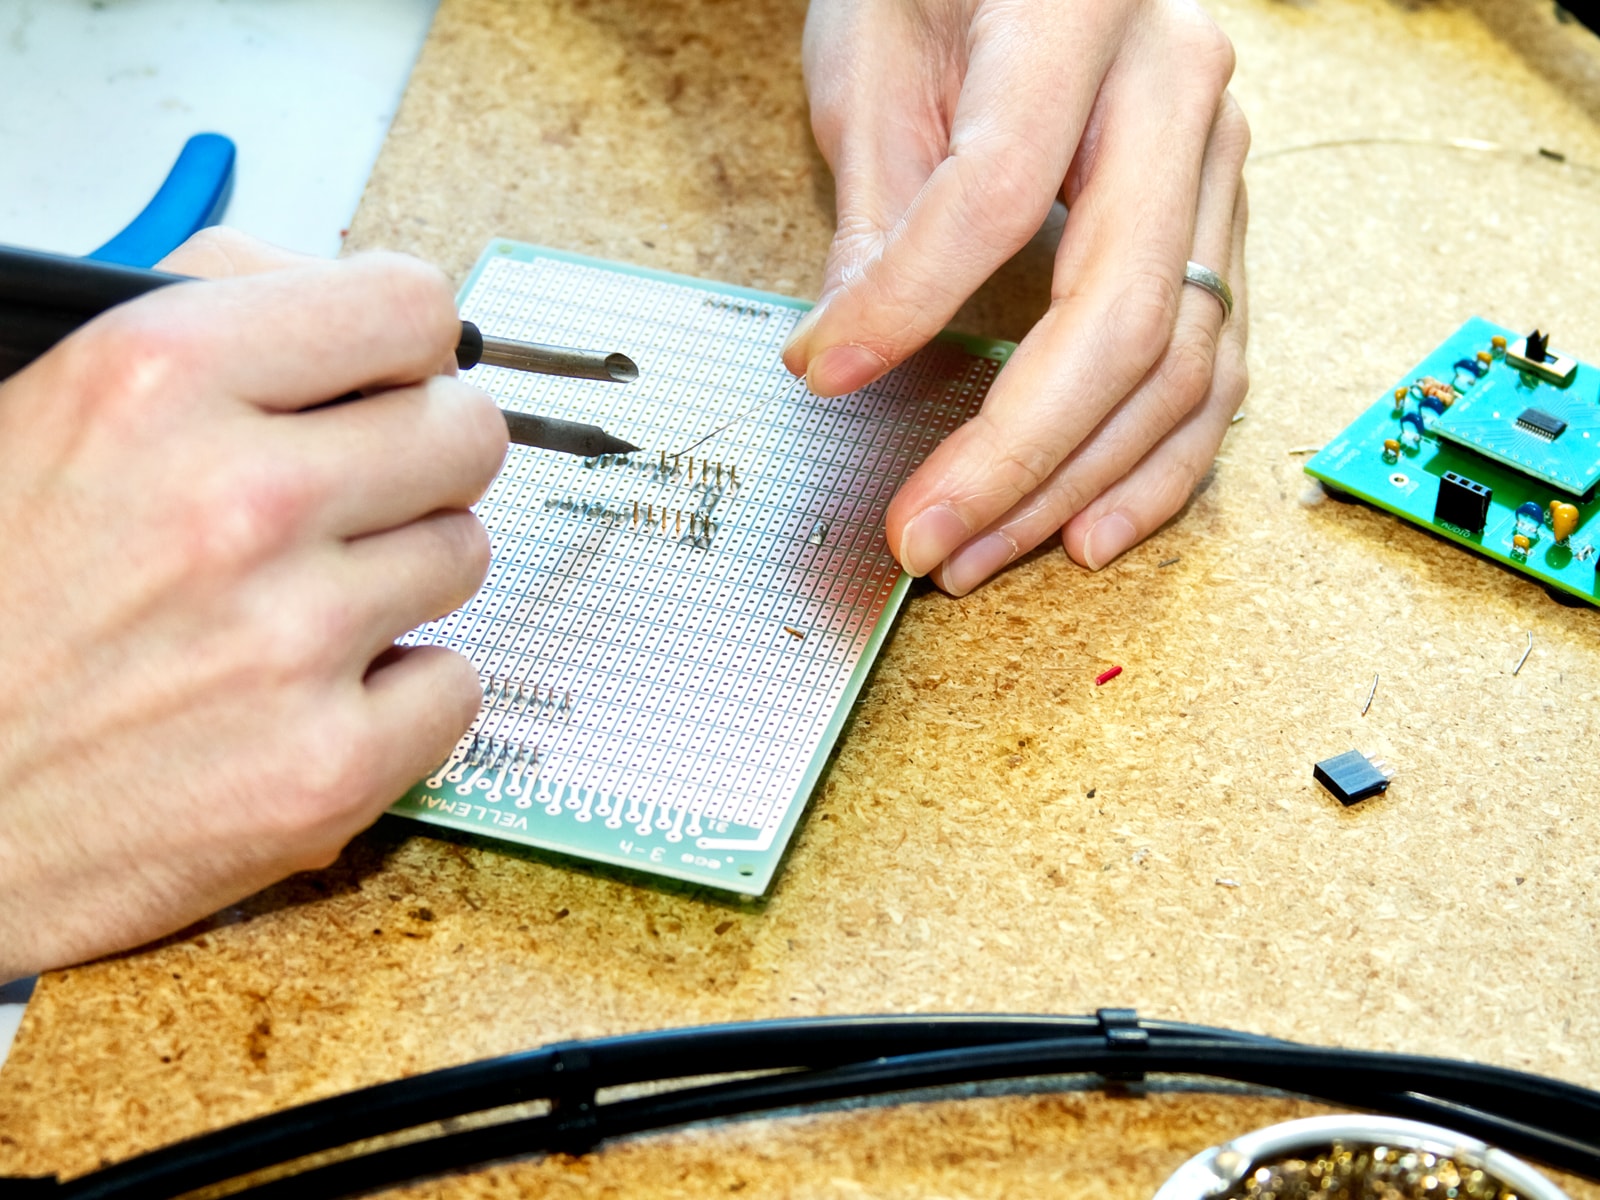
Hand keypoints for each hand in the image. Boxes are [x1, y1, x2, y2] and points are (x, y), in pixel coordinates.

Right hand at [0, 229, 506, 977]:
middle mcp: (236, 504)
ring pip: (463, 555)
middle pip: (467, 434)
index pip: (410, 307)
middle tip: (360, 494)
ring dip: (402, 575)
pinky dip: (402, 693)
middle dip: (421, 459)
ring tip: (300, 602)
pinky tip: (315, 694)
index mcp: (158, 381)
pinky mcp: (326, 767)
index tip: (394, 377)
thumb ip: (201, 309)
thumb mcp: (44, 403)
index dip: (410, 345)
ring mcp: (291, 642)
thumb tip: (337, 290)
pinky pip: (456, 685)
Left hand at [785, 0, 1248, 593]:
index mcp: (1082, 20)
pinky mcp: (1223, 229)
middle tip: (925, 536)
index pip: (997, 196)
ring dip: (1076, 484)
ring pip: (1180, 365)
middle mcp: (1181, 93)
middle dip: (1013, 454)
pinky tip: (1087, 527)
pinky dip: (1154, 465)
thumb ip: (876, 209)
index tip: (826, 375)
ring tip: (982, 552)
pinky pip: (1214, 369)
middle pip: (1119, 317)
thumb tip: (849, 357)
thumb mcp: (877, 56)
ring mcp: (1220, 168)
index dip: (907, 304)